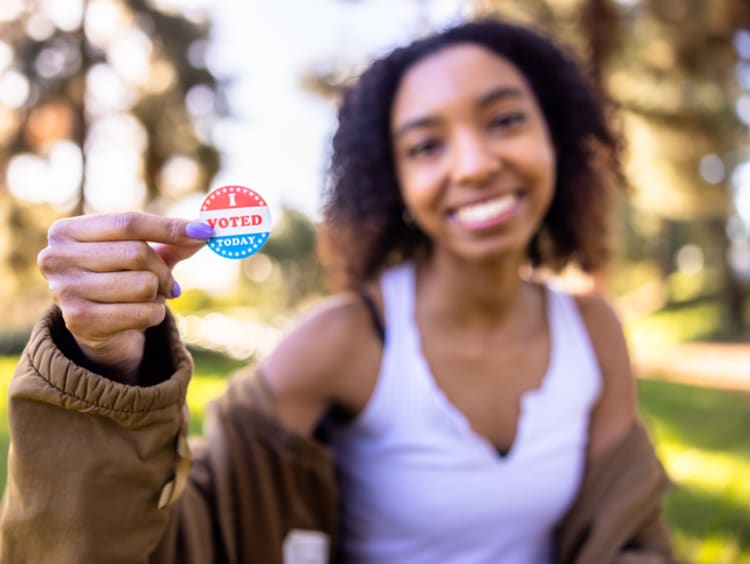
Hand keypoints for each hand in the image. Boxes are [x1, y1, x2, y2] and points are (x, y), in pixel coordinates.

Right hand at [37, 212, 213, 383]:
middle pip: (137, 253)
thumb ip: (172, 242)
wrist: (98, 331)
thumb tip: (206, 229)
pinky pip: (143, 312)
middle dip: (164, 271)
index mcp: (67, 232)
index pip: (129, 222)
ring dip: (159, 295)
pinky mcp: (79, 321)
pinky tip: (142, 316)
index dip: (170, 227)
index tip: (205, 231)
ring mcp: (64, 291)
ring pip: (144, 285)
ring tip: (148, 300)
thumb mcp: (142, 256)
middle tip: (171, 284)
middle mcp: (56, 258)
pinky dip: (155, 314)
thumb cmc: (120, 281)